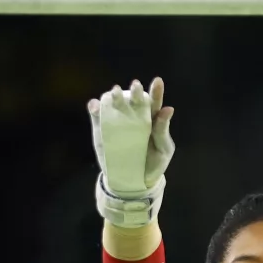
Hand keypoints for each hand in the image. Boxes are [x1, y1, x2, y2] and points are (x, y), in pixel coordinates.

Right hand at [89, 78, 174, 195]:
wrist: (134, 180)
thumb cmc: (154, 162)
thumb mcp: (164, 149)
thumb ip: (163, 130)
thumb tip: (168, 109)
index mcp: (151, 120)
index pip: (154, 103)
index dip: (155, 91)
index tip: (157, 81)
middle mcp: (134, 117)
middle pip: (134, 101)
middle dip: (135, 91)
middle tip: (135, 85)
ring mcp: (117, 122)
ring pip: (114, 104)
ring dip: (113, 96)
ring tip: (115, 91)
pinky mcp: (102, 130)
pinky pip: (97, 117)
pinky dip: (94, 109)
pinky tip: (95, 105)